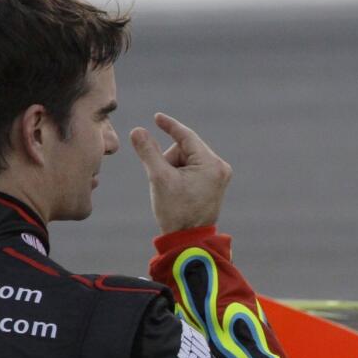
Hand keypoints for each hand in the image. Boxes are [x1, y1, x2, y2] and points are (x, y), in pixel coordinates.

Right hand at [130, 112, 231, 234]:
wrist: (188, 240)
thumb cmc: (175, 212)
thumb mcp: (159, 178)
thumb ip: (148, 152)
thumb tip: (137, 131)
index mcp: (211, 164)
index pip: (186, 136)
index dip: (169, 126)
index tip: (157, 117)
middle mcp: (220, 167)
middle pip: (186, 149)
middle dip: (169, 160)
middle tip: (164, 180)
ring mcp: (219, 177)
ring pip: (188, 160)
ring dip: (173, 169)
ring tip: (172, 190)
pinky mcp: (215, 185)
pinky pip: (193, 170)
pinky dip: (180, 175)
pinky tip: (177, 191)